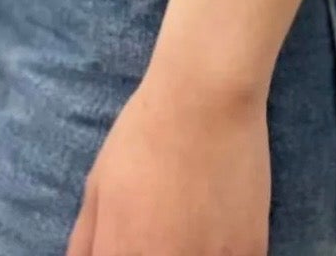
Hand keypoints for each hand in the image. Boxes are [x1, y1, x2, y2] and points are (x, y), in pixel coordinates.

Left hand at [66, 62, 270, 255]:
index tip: (136, 244)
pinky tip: (219, 230)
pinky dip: (225, 253)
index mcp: (120, 255)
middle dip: (159, 254)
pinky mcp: (250, 251)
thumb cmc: (143, 134)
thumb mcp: (97, 186)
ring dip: (193, 254)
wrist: (204, 95)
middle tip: (165, 230)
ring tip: (193, 225)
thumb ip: (85, 242)